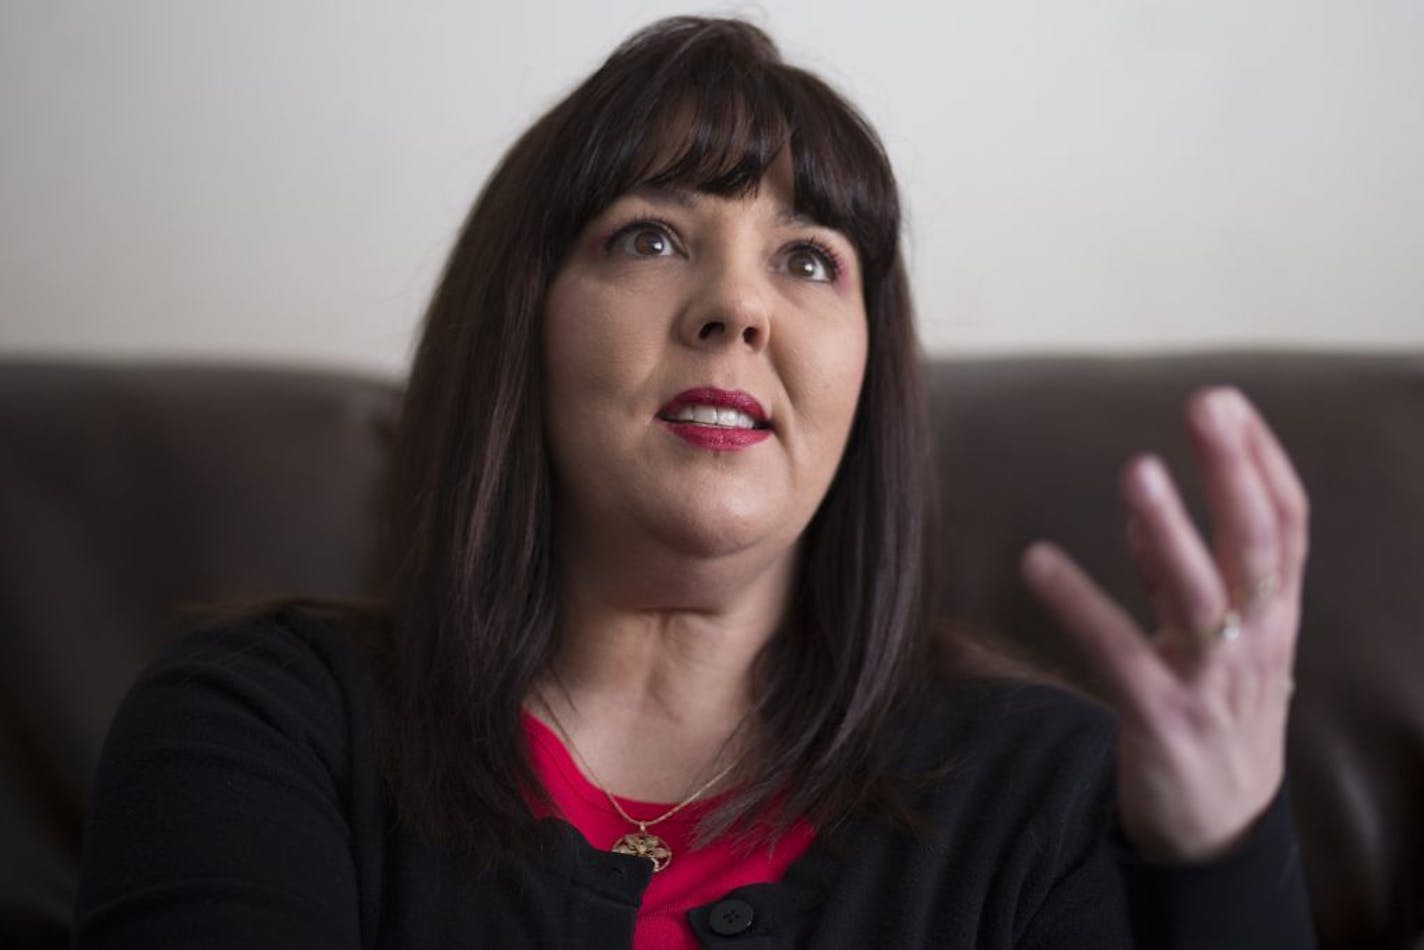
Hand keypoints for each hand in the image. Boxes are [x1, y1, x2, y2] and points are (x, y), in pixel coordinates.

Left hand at [1019, 387, 1308, 861]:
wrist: (1220, 830)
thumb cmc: (1217, 714)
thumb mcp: (1215, 641)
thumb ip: (1178, 574)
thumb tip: (1145, 508)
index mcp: (1275, 614)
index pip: (1288, 524)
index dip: (1262, 460)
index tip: (1228, 400)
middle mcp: (1256, 641)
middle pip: (1259, 544)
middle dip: (1234, 470)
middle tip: (1207, 403)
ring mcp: (1212, 681)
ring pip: (1204, 595)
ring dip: (1172, 528)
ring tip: (1138, 468)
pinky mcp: (1161, 718)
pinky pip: (1120, 655)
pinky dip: (1079, 604)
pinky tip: (1036, 562)